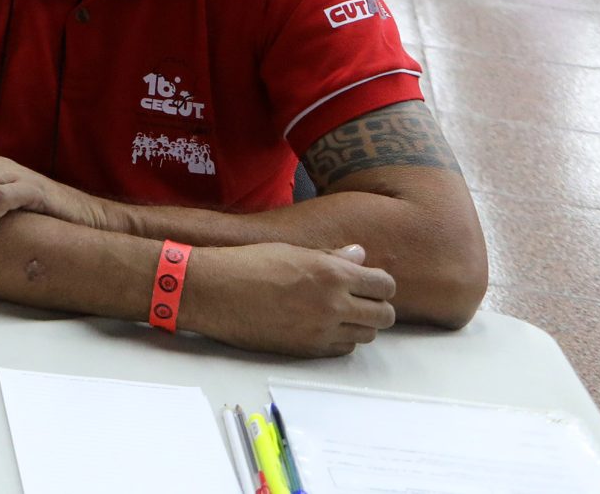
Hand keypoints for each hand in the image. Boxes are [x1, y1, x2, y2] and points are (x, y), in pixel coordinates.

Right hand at [181, 242, 396, 356]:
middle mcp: (334, 304)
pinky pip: (343, 349)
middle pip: (384, 315)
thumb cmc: (248, 263)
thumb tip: (359, 256)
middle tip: (360, 301)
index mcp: (331, 273)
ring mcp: (322, 330)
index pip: (384, 285)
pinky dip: (341, 339)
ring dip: (360, 324)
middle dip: (377, 307)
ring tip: (339, 314)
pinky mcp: (308, 350)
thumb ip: (331, 257)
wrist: (214, 292)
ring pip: (367, 335)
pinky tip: (323, 326)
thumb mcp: (292, 250)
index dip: (380, 284)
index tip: (369, 283)